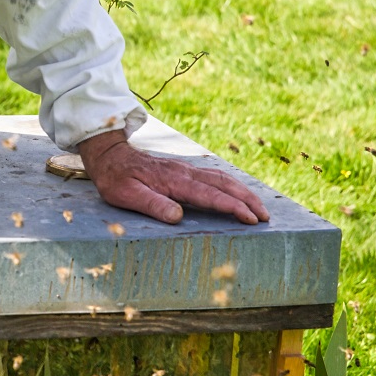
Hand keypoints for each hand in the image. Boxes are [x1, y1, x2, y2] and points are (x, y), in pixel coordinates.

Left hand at [78, 130, 268, 224]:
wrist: (109, 155)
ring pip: (223, 179)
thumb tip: (178, 216)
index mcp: (175, 181)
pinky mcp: (184, 170)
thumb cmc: (116, 178)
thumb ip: (153, 205)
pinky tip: (237, 192)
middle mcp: (185, 173)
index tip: (251, 219)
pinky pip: (214, 176)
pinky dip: (232, 185)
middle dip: (248, 200)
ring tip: (259, 208)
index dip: (233, 208)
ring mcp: (186, 170)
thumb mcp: (127, 195)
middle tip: (266, 217)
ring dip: (243, 192)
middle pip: (225, 185)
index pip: (211, 196)